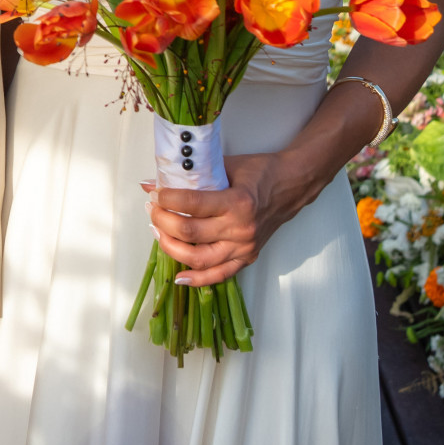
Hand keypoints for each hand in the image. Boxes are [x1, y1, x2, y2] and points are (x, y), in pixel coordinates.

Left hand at [147, 153, 300, 287]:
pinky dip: (197, 279)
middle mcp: (241, 229)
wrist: (291, 186)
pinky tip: (178, 276)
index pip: (192, 204)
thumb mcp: (227, 165)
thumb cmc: (259, 172)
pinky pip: (219, 275)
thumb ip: (192, 173)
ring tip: (157, 233)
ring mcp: (244, 247)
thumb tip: (152, 181)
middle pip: (190, 233)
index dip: (167, 199)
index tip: (153, 193)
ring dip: (171, 248)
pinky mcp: (247, 258)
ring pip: (199, 258)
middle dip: (162, 221)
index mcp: (237, 202)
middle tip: (151, 209)